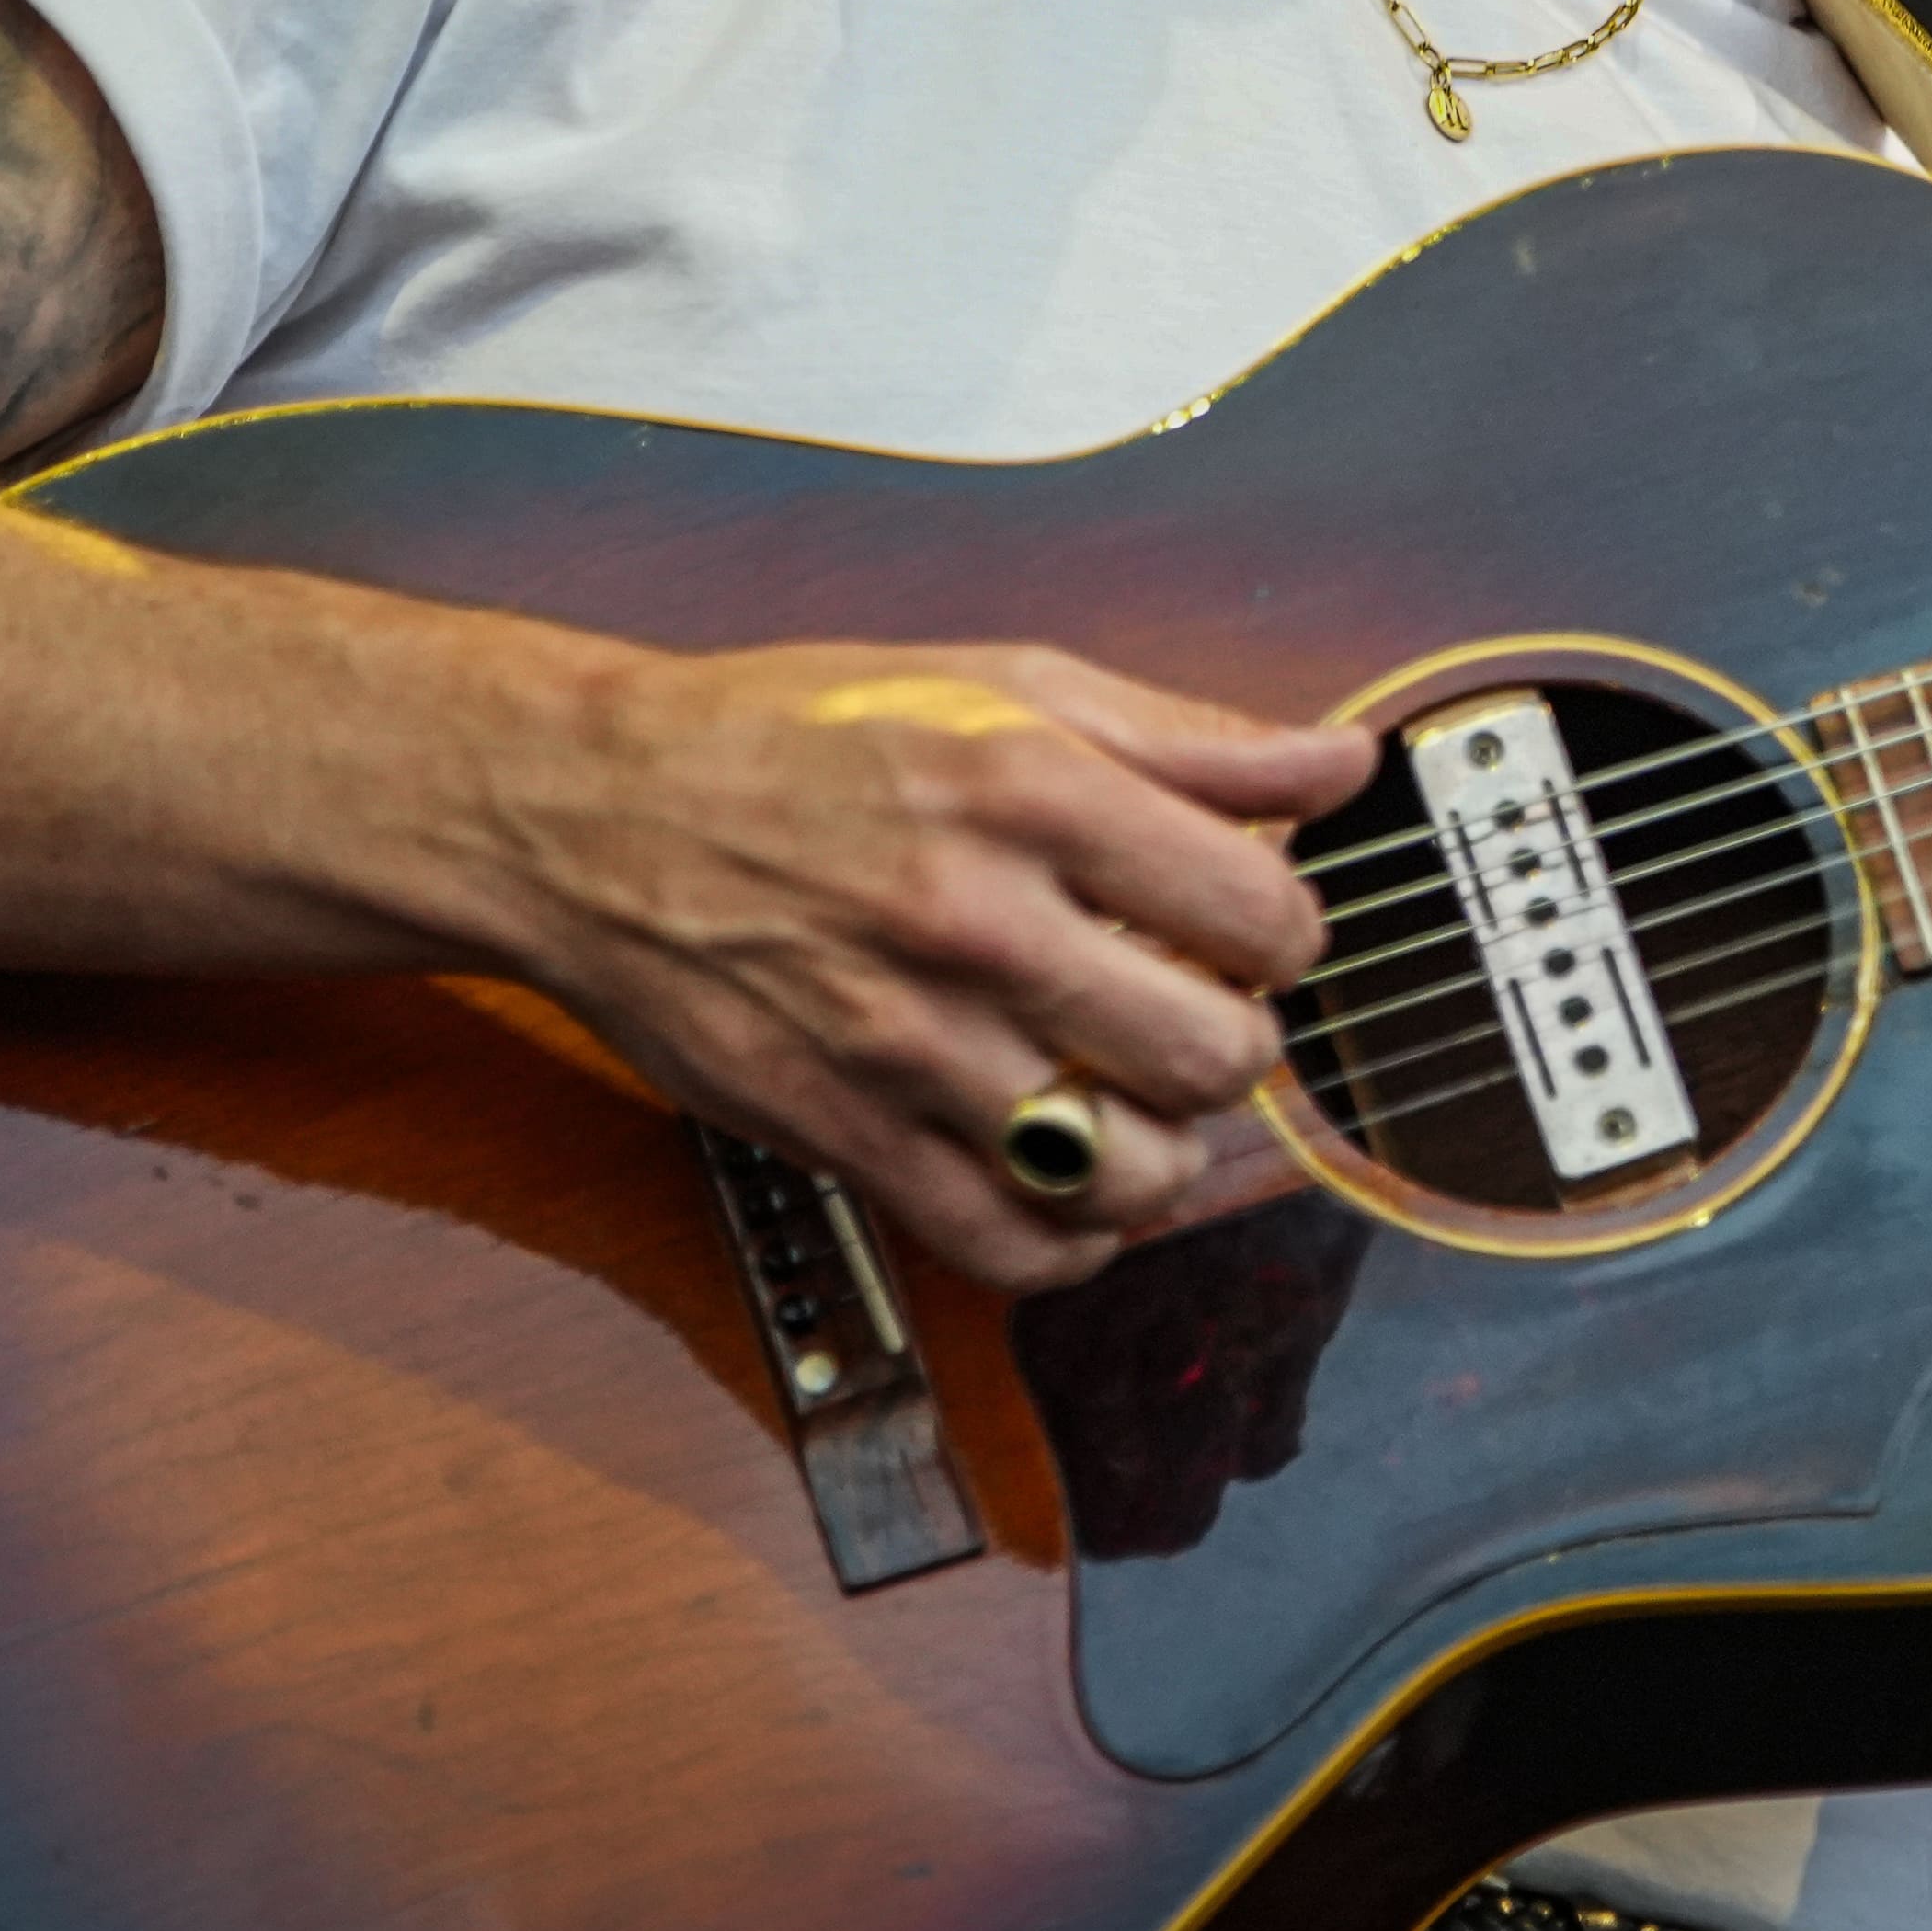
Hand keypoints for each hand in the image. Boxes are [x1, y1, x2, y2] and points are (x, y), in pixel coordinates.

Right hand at [466, 639, 1376, 1289]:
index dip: (1285, 930)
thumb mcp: (1002, 683)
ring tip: (1137, 1099)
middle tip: (1194, 1012)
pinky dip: (1075, 1241)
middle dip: (1236, 1043)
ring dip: (1166, 1152)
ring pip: (1128, 1171)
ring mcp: (906, 1043)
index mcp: (1029, 790)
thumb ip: (1187, 736)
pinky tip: (1074, 1181)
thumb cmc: (798, 738)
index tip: (1247, 926)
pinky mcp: (844, 1134)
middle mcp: (974, 921)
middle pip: (1215, 1055)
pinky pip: (1013, 1247)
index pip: (1262, 913)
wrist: (592, 815)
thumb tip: (1340, 763)